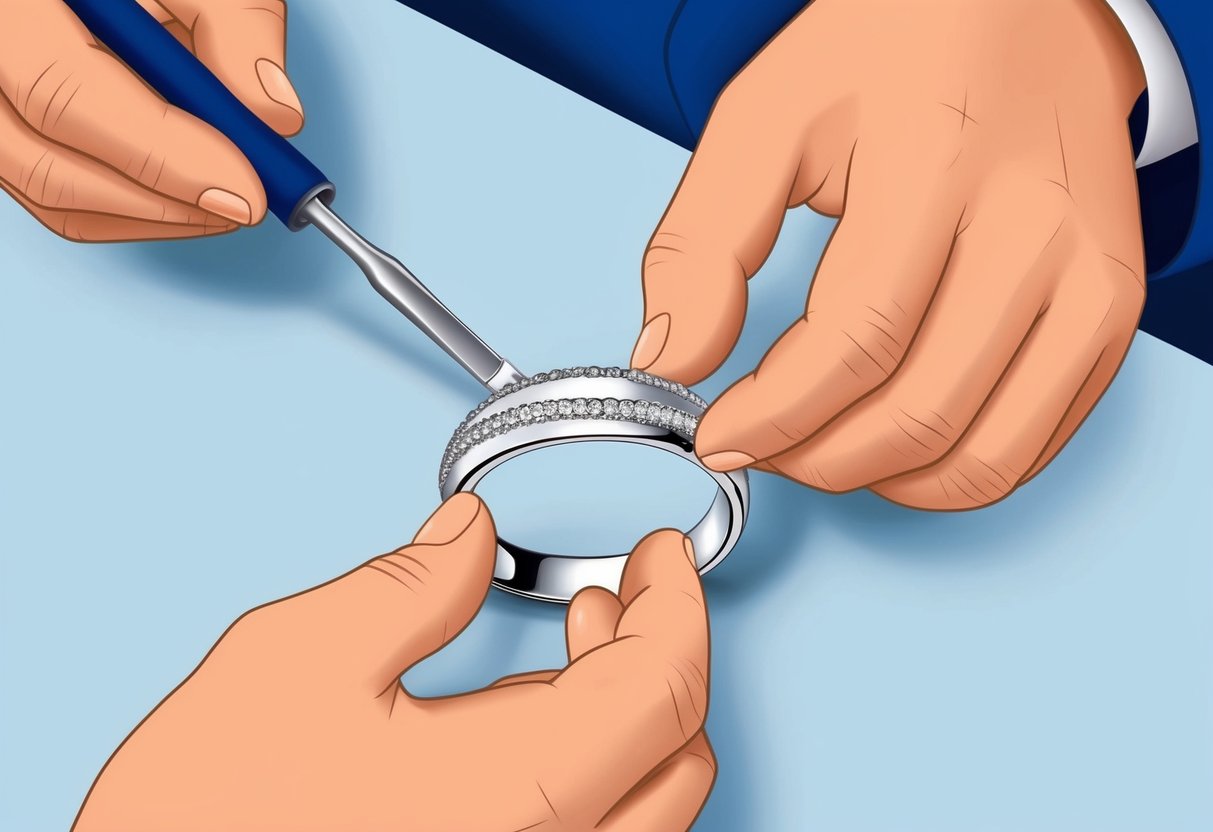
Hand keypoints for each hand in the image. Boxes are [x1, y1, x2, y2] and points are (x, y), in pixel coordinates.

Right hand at [0, 0, 302, 241]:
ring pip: (43, 186)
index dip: (161, 156)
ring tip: (224, 193)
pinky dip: (126, 198)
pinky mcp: (2, 120)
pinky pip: (45, 183)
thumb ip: (235, 20)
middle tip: (245, 205)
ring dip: (148, 209)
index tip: (245, 192)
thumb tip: (274, 114)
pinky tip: (183, 180)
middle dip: (161, 201)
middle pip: (43, 163)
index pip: (63, 92)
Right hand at [74, 494, 714, 831]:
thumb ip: (409, 586)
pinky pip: (595, 831)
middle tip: (622, 589)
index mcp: (516, 790)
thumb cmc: (203, 824)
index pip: (665, 688)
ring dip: (634, 707)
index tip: (660, 555)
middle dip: (663, 651)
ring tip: (581, 637)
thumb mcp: (297, 660)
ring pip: (648, 803)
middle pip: (680, 753)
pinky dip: (596, 759)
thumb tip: (468, 537)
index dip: (679, 604)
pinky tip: (535, 710)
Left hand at [632, 0, 1145, 508]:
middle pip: (917, 413)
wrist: (1025, 14)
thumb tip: (666, 361)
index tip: (720, 436)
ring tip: (817, 449)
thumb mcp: (766, 114)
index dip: (773, 417)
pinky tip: (889, 445)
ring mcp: (1091, 277)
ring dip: (876, 479)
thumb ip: (703, 241)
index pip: (854, 343)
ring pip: (979, 455)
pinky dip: (949, 476)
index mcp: (940, 164)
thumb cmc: (893, 54)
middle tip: (759, 445)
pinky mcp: (1111, 313)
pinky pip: (1030, 446)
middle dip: (812, 459)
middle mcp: (1036, 228)